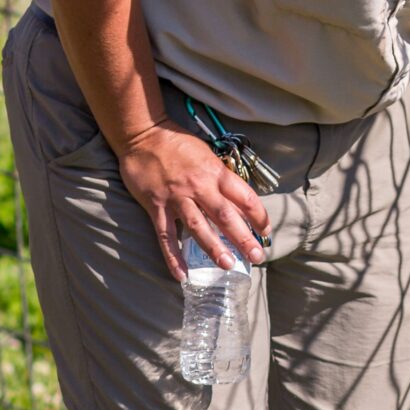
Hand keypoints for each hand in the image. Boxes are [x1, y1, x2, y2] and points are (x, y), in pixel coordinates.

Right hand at [116, 123, 271, 282]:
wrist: (143, 135)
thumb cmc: (179, 144)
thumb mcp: (207, 155)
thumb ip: (222, 178)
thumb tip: (240, 202)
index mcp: (215, 172)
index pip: (245, 197)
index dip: (259, 216)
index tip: (266, 231)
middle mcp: (199, 185)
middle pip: (225, 216)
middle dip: (243, 238)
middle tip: (257, 256)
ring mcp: (176, 197)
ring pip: (198, 227)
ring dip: (214, 248)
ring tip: (228, 265)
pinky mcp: (156, 206)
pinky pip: (166, 236)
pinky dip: (173, 257)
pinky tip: (182, 275)